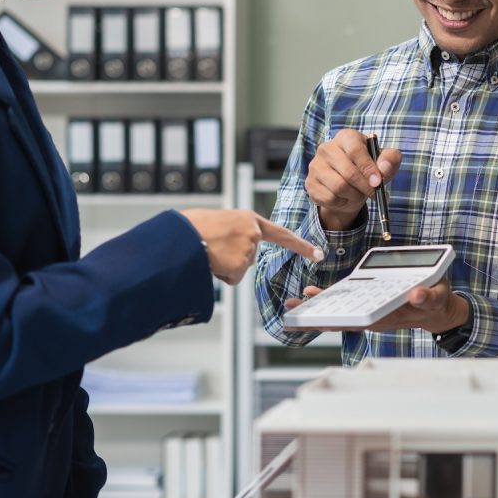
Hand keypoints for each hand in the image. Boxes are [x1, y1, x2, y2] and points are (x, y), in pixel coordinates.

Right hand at [181, 209, 321, 284]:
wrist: (178, 234)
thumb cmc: (191, 227)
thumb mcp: (220, 221)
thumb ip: (235, 231)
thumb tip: (234, 248)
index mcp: (249, 219)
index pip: (281, 234)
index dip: (301, 245)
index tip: (319, 254)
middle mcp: (253, 233)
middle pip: (249, 257)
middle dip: (231, 258)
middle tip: (212, 247)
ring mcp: (248, 249)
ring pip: (238, 269)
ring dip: (223, 265)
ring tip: (207, 251)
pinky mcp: (240, 265)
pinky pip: (231, 278)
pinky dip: (219, 274)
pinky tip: (209, 261)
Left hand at [285, 279, 470, 333]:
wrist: (437, 308)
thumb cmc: (436, 302)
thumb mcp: (436, 297)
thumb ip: (428, 297)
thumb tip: (416, 294)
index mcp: (388, 316)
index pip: (358, 320)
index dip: (337, 320)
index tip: (319, 319)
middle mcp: (374, 316)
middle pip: (340, 319)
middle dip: (316, 317)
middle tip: (291, 312)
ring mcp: (369, 310)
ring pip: (339, 312)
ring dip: (316, 309)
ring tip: (292, 304)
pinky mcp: (369, 302)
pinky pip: (345, 303)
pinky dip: (328, 299)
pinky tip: (313, 294)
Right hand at [305, 129, 402, 230]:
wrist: (350, 187)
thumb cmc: (368, 169)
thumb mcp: (384, 162)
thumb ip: (390, 160)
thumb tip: (384, 168)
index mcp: (346, 137)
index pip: (356, 150)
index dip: (368, 168)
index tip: (378, 182)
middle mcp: (327, 148)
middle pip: (348, 172)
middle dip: (365, 186)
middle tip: (374, 194)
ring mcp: (315, 165)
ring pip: (338, 187)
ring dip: (354, 196)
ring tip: (359, 194)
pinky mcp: (310, 183)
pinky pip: (329, 198)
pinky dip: (342, 202)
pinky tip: (345, 198)